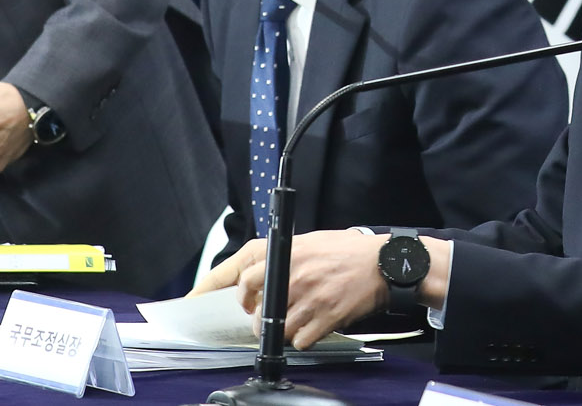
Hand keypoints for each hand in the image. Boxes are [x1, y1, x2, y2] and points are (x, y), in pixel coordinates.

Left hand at [195, 233, 451, 348]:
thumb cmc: (348, 251)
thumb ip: (282, 256)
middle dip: (254, 314)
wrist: (383, 264)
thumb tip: (254, 275)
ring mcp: (307, 298)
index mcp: (287, 252)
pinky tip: (313, 325)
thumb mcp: (310, 242)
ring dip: (281, 328)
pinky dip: (303, 337)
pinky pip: (299, 339)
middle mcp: (293, 274)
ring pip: (275, 326)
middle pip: (253, 306)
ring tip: (296, 318)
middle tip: (263, 314)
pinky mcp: (323, 318)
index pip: (241, 274)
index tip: (197, 302)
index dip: (220, 291)